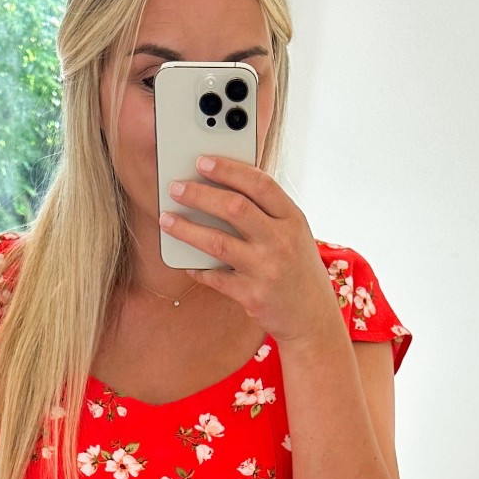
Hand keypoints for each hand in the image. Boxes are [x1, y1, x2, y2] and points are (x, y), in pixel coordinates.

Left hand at [159, 154, 345, 350]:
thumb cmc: (298, 270)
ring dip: (186, 229)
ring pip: (218, 242)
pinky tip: (186, 263)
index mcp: (293, 219)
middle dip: (199, 194)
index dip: (228, 170)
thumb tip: (222, 190)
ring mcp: (266, 269)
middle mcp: (281, 241)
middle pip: (234, 208)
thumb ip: (268, 213)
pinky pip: (215, 278)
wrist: (312, 317)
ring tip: (167, 220)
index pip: (259, 184)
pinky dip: (197, 269)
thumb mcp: (295, 234)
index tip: (202, 161)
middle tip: (175, 188)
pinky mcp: (252, 296)